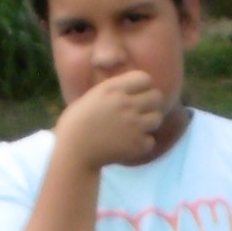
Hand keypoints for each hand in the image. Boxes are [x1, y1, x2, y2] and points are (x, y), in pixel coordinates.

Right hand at [56, 68, 170, 174]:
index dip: (143, 87)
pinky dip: (142, 144)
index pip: (145, 78)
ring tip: (136, 128)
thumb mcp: (93, 96)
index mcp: (113, 89)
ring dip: (149, 123)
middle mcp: (126, 104)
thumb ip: (114, 90)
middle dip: (151, 104)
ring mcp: (134, 125)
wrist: (74, 152)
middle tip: (141, 112)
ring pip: (157, 118)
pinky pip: (151, 140)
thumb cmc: (77, 124)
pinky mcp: (137, 144)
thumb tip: (132, 88)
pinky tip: (129, 144)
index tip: (137, 95)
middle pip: (157, 97)